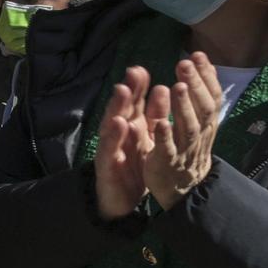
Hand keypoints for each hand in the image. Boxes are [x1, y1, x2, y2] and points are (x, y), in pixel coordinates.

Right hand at [94, 66, 154, 219]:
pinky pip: (110, 149)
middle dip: (125, 92)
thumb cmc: (133, 165)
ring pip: (112, 124)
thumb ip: (152, 114)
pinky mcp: (106, 164)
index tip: (140, 70)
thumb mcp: (146, 137)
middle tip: (130, 75)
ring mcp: (110, 147)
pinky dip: (114, 137)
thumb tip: (161, 86)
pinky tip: (120, 125)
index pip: (133, 103)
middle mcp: (117, 133)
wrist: (120, 198)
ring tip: (122, 91)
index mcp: (130, 126)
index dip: (136, 86)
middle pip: (120, 109)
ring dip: (116, 108)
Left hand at [142, 54, 221, 209]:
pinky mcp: (166, 163)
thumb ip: (197, 96)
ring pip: (188, 128)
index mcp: (206, 124)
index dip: (207, 77)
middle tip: (185, 64)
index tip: (198, 55)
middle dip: (195, 85)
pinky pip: (168, 149)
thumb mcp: (196, 121)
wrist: (185, 190)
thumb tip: (201, 65)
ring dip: (183, 107)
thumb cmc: (187, 149)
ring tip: (178, 86)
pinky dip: (166, 136)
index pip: (211, 97)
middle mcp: (199, 135)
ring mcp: (184, 150)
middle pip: (202, 109)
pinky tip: (162, 122)